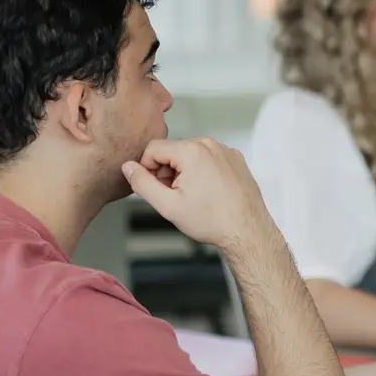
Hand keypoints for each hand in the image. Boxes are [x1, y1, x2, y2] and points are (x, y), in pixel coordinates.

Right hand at [121, 138, 279, 251]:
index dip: (146, 169)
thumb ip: (142, 183)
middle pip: (172, 151)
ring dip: (183, 172)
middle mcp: (211, 145)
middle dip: (166, 172)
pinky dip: (202, 172)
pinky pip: (208, 159)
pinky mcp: (235, 159)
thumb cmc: (212, 220)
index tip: (154, 188)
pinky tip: (207, 193)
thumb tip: (128, 168)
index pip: (153, 149)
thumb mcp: (167, 205)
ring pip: (190, 155)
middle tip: (174, 196)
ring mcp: (226, 151)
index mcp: (192, 151)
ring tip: (191, 197)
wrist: (246, 230)